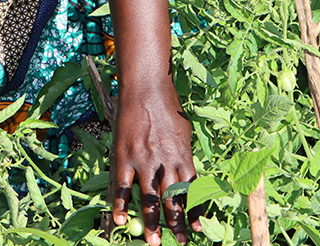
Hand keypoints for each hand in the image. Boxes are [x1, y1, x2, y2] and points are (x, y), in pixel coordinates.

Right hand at [110, 81, 202, 243]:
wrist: (146, 90)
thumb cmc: (167, 109)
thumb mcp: (183, 133)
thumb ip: (183, 156)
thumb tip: (188, 177)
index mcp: (183, 156)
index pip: (192, 190)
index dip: (195, 211)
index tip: (197, 229)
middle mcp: (166, 161)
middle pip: (173, 199)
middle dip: (177, 223)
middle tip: (180, 242)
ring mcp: (145, 160)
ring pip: (150, 198)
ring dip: (153, 223)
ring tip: (155, 242)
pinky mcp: (125, 157)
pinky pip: (123, 186)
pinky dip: (121, 204)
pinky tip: (121, 220)